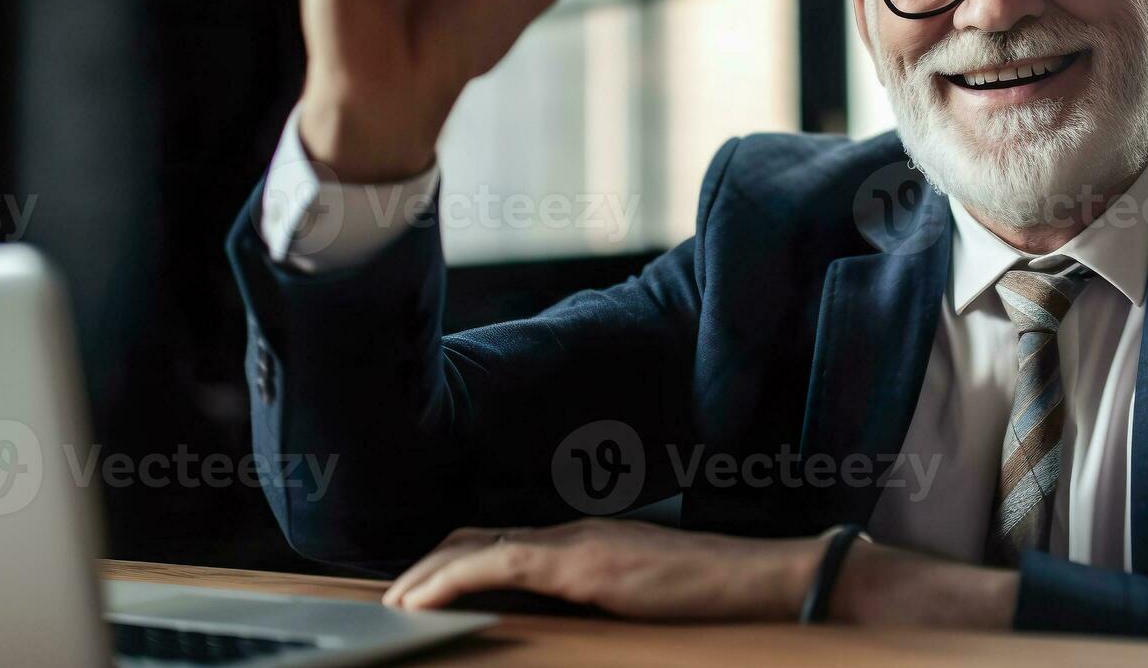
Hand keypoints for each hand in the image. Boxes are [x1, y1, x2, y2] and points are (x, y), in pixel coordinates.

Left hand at [381, 519, 818, 620]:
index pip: (500, 542)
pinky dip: (450, 579)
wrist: (755, 579)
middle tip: (393, 601)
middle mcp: (571, 532)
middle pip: (476, 538)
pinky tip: (422, 601)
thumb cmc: (708, 595)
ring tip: (394, 606)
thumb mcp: (638, 595)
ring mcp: (574, 543)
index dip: (453, 560)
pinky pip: (496, 564)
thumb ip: (599, 595)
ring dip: (426, 575)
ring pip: (476, 548)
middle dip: (427, 567)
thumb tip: (570, 614)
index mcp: (584, 541)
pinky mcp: (579, 563)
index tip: (418, 588)